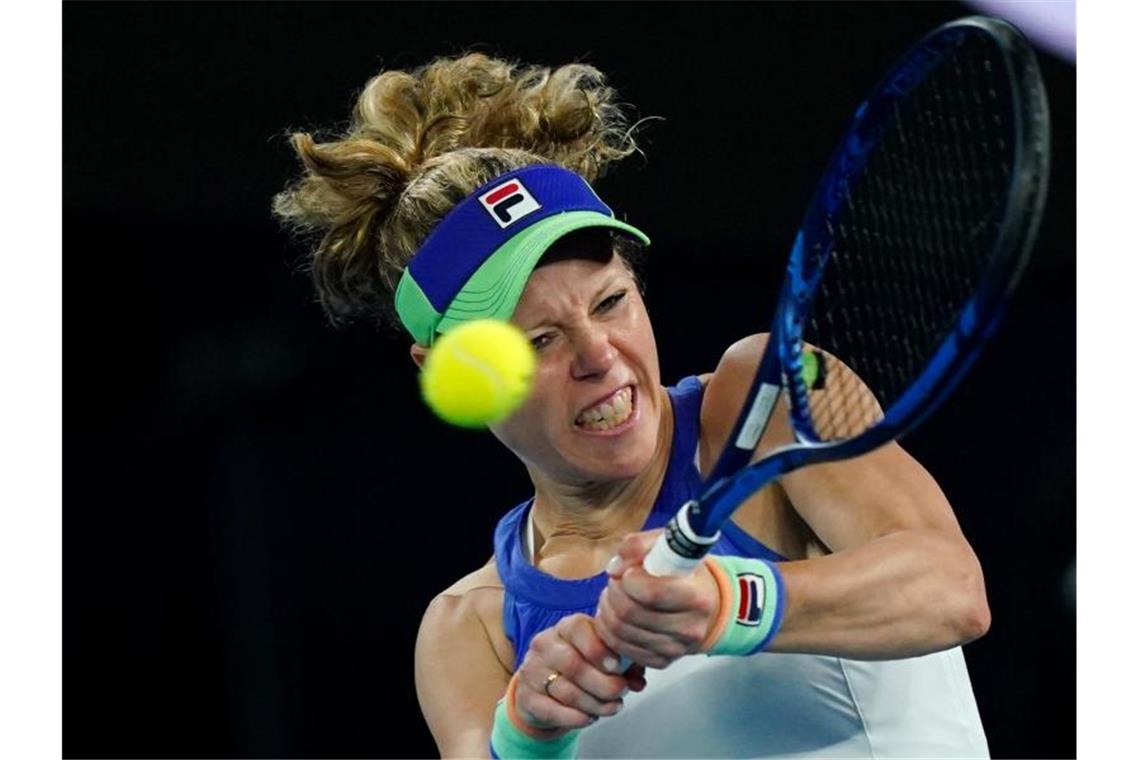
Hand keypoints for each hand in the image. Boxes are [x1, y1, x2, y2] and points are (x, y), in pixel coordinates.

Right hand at [514, 613, 646, 733]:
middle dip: (604, 683)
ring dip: (596, 704)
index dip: (599, 649)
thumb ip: (623, 664)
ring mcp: (532, 671)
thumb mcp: (600, 658)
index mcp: (564, 628)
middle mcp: (544, 645)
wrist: (541, 688)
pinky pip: (554, 711)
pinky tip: (590, 717)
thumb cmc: (578, 667)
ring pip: (567, 692)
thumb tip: (638, 681)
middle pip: (574, 665)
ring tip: (612, 707)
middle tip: (621, 692)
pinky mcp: (526, 697)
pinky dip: (577, 718)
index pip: (578, 628)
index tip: (617, 666)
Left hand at [594, 530, 720, 668]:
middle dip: (614, 593)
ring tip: (615, 596)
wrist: (706, 605)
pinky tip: (617, 615)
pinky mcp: (662, 661)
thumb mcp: (667, 545)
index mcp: (697, 596)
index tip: (628, 572)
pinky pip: (621, 648)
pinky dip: (609, 630)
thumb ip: (639, 545)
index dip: (629, 580)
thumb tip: (615, 567)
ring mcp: (676, 648)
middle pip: (630, 613)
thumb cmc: (683, 572)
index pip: (651, 593)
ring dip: (607, 610)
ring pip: (620, 632)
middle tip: (617, 582)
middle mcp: (689, 627)